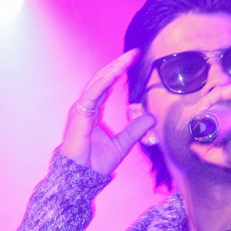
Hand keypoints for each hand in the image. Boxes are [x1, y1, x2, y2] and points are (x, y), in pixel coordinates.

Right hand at [58, 49, 154, 175]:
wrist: (80, 177)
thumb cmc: (94, 163)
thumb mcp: (122, 144)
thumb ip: (134, 130)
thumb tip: (151, 118)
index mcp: (92, 112)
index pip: (106, 86)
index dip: (118, 73)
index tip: (133, 61)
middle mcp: (85, 107)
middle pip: (101, 79)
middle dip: (117, 65)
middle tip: (134, 54)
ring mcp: (80, 109)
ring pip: (97, 82)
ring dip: (112, 69)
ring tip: (127, 59)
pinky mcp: (79, 114)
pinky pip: (93, 93)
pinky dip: (104, 82)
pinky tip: (115, 73)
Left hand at [189, 78, 230, 167]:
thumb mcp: (225, 156)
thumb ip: (208, 153)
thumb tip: (192, 146)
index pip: (227, 106)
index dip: (211, 114)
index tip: (199, 126)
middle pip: (222, 100)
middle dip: (207, 110)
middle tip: (197, 124)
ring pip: (220, 95)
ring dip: (205, 105)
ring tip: (198, 119)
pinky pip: (219, 91)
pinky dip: (206, 101)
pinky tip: (200, 112)